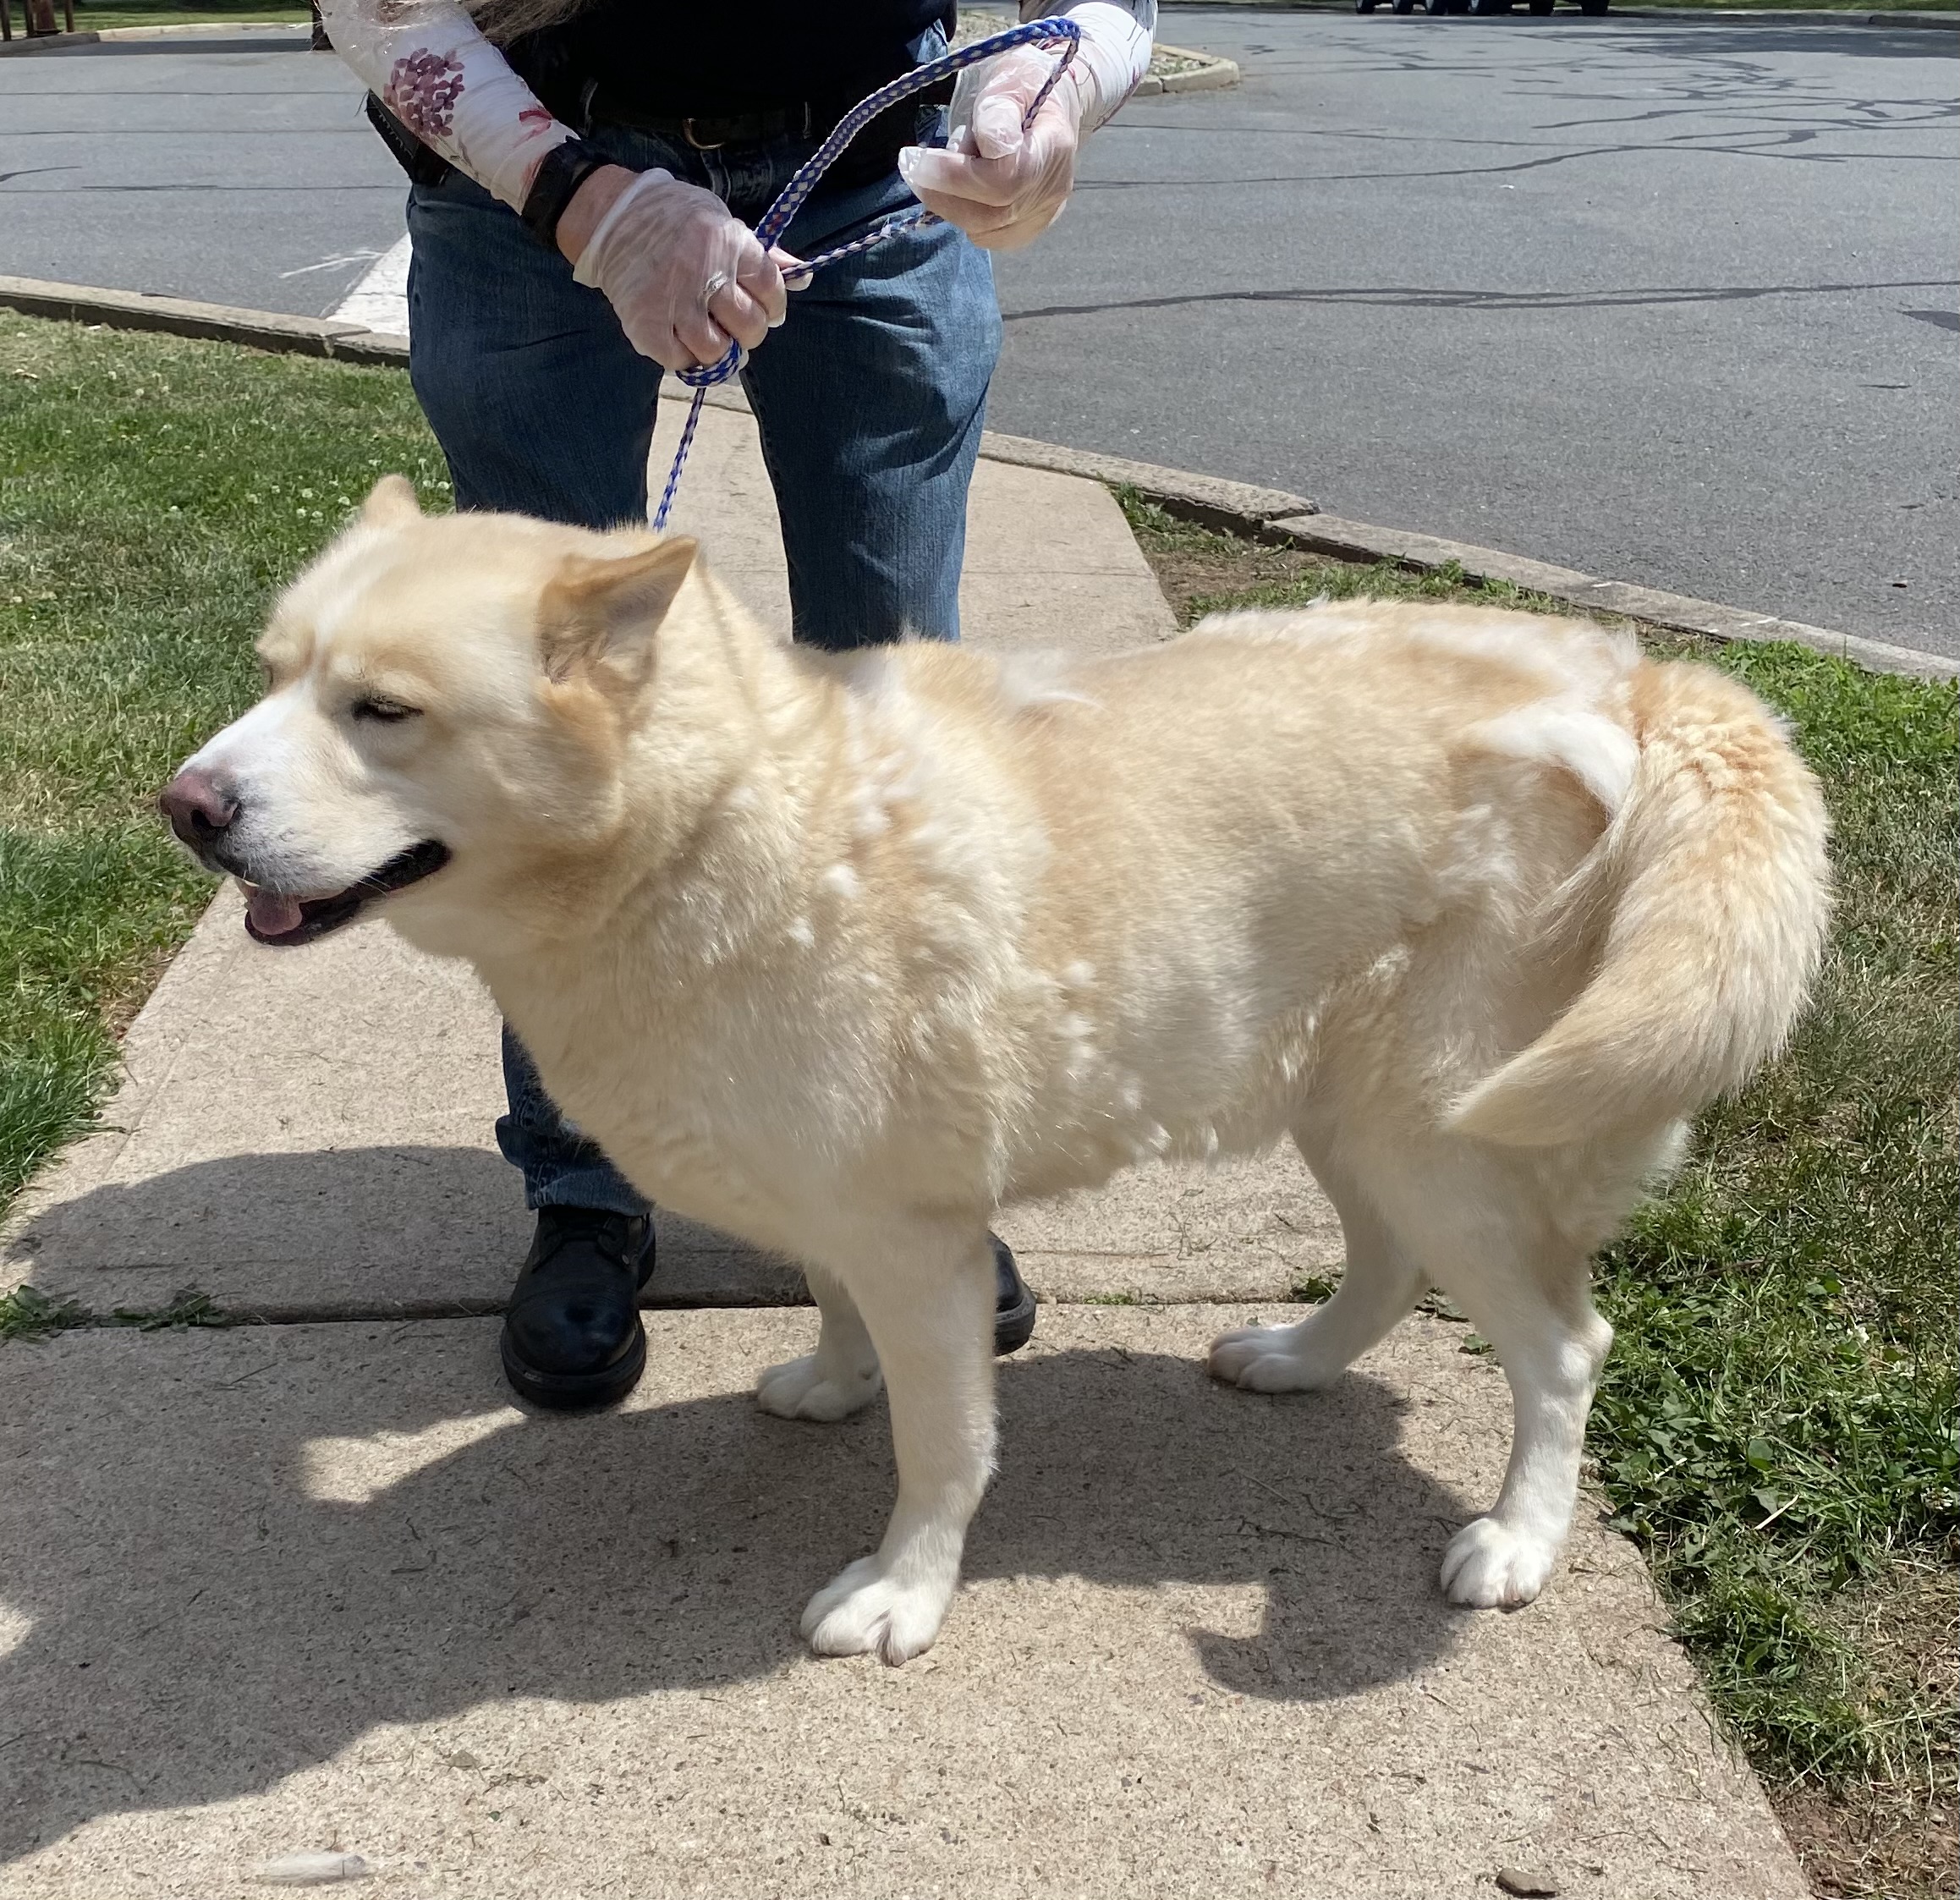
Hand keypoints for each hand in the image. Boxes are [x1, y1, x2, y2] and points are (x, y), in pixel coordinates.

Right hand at [562, 164, 801, 372]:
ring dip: (717, 350)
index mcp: (731, 244)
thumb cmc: (676, 220)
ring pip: (717, 351)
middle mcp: (707, 273)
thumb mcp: (723, 222)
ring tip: (707, 334)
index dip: (773, 308)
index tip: (762, 309)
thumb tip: (803, 277)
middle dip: (748, 333)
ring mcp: (675, 301)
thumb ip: (762, 256)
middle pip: (750, 327)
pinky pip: (680, 360)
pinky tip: (679, 339)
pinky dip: (684, 357)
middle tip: (733, 325)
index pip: (772, 292)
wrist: (613, 217)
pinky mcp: (646, 324)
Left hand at [896, 45, 1085, 251]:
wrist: (1049, 105)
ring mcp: (1042, 215)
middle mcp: (1052, 190)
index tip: (921, 159)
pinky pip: (988, 237)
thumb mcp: (1009, 81)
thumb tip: (989, 144)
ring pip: (984, 231)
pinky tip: (961, 190)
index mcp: (1053, 148)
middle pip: (992, 214)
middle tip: (913, 166)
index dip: (958, 176)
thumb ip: (997, 112)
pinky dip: (964, 217)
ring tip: (946, 169)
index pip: (1006, 180)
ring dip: (951, 204)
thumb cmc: (1023, 85)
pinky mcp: (1028, 229)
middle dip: (943, 193)